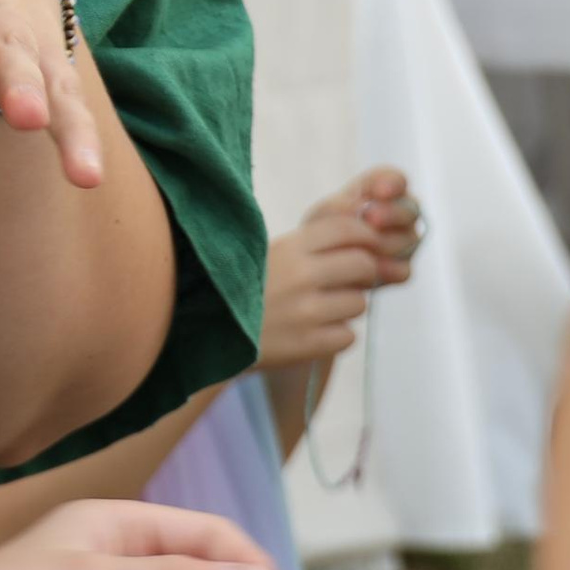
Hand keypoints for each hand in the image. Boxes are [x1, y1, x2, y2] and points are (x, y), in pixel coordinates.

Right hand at [259, 168, 419, 373]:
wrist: (203, 331)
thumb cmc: (240, 287)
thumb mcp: (270, 251)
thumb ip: (312, 240)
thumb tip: (361, 223)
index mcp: (289, 247)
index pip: (348, 228)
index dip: (365, 235)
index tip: (364, 245)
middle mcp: (300, 276)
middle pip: (363, 264)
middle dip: (363, 272)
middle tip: (349, 280)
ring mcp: (305, 313)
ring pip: (359, 303)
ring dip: (347, 306)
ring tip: (322, 307)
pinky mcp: (306, 345)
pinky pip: (347, 336)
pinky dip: (336, 335)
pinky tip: (313, 331)